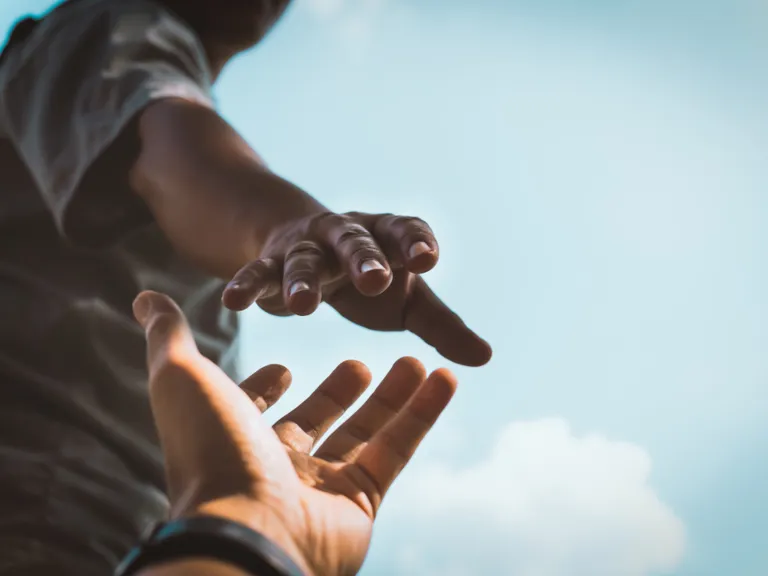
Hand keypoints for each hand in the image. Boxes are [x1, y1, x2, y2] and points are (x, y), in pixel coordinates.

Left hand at [134, 290, 457, 574]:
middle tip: (360, 363)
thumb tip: (145, 296)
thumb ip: (169, 336)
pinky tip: (444, 377)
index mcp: (234, 438)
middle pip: (316, 420)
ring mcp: (320, 487)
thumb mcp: (183, 378)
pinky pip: (396, 450)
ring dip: (393, 396)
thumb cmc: (211, 451)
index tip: (285, 367)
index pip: (253, 410)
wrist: (248, 529)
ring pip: (365, 433)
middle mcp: (276, 465)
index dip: (266, 389)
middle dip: (338, 391)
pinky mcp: (361, 502)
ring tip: (416, 360)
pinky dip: (422, 414)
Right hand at [221, 211, 491, 365]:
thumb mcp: (407, 300)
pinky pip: (257, 273)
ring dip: (302, 280)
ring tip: (302, 307)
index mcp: (387, 239)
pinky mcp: (271, 262)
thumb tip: (485, 358)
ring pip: (304, 260)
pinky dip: (246, 285)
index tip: (427, 259)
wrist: (308, 247)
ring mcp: (307, 247)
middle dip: (364, 259)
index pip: (405, 232)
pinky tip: (232, 302)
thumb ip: (442, 326)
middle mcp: (347, 236)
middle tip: (375, 280)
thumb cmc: (369, 278)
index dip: (415, 242)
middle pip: (356, 242)